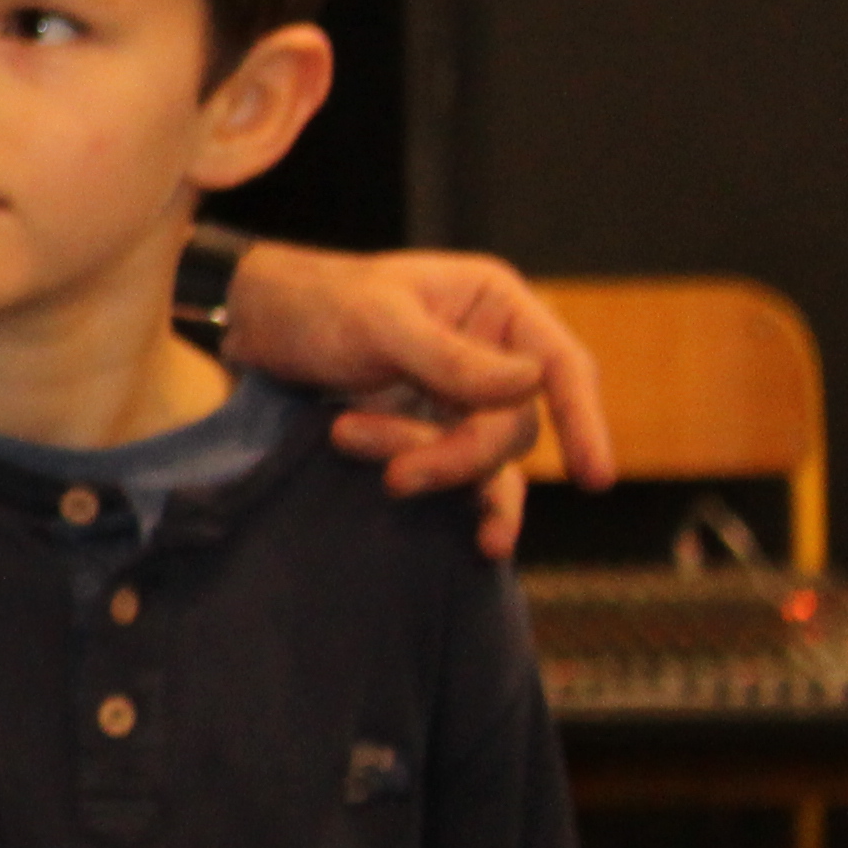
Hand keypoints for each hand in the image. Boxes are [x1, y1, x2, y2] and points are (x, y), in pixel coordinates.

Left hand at [232, 244, 617, 559]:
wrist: (253, 326)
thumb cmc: (314, 304)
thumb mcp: (377, 321)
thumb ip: (450, 357)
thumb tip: (531, 385)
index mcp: (494, 305)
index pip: (562, 366)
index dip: (585, 420)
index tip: (595, 477)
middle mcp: (492, 352)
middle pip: (515, 426)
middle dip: (454, 452)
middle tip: (391, 468)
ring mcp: (463, 396)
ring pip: (481, 456)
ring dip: (426, 463)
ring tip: (347, 438)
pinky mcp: (431, 430)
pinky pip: (465, 475)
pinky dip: (463, 500)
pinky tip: (482, 544)